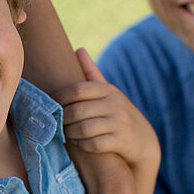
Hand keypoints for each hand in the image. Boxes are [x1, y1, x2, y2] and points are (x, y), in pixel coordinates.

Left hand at [56, 48, 159, 170]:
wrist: (143, 140)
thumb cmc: (117, 113)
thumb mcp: (107, 91)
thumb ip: (91, 72)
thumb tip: (79, 49)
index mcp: (107, 89)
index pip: (77, 90)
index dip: (59, 98)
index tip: (50, 105)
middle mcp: (115, 103)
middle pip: (77, 111)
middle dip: (62, 119)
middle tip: (54, 124)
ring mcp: (120, 122)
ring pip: (84, 128)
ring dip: (69, 133)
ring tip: (64, 134)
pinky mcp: (122, 141)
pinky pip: (95, 144)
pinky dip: (82, 145)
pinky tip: (78, 143)